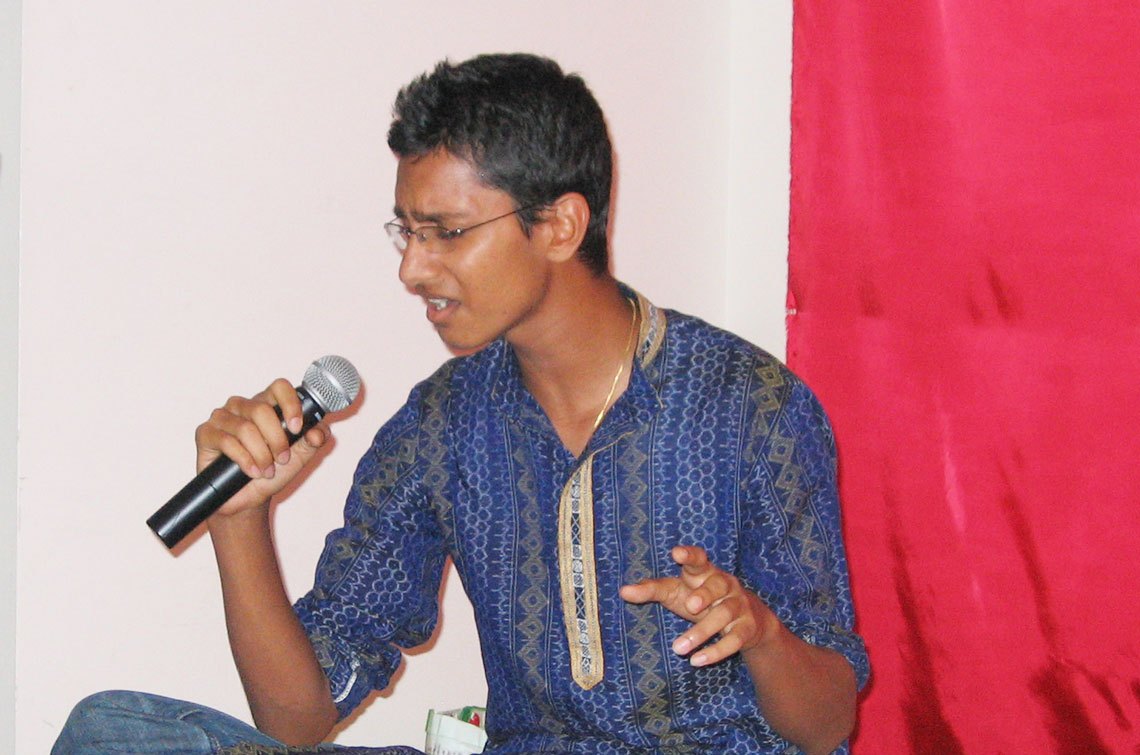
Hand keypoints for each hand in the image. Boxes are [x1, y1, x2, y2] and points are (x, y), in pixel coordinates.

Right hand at [194, 378, 328, 516]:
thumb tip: (317, 432)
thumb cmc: (273, 471)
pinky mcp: (206, 433)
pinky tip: (252, 472)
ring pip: (245, 428)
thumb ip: (314, 440)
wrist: (249, 498)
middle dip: (276, 440)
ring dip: (261, 454)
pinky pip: (227, 441)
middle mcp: (244, 405)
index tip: (296, 428)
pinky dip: (245, 460)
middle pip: (262, 410)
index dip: (290, 404)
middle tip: (282, 458)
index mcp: (268, 403)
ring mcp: (223, 417)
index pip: (279, 387)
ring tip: (266, 470)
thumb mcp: (301, 456)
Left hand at [619, 545, 777, 666]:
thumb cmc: (703, 600)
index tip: (676, 553)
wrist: (751, 620)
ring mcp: (739, 606)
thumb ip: (652, 590)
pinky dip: (716, 651)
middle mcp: (725, 585)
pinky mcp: (747, 628)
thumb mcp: (677, 593)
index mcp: (705, 573)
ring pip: (724, 615)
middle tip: (690, 606)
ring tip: (678, 649)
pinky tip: (696, 661)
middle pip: (717, 585)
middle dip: (705, 594)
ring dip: (702, 631)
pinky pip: (734, 640)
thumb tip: (623, 591)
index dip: (690, 555)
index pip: (699, 559)